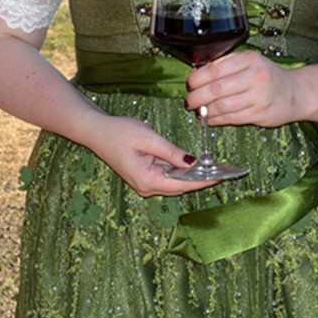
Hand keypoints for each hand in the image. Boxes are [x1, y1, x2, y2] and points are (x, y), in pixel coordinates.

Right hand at [85, 115, 221, 197]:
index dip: (203, 181)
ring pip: (174, 182)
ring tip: (212, 166)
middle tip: (222, 170)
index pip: (182, 185)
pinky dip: (179, 170)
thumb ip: (171, 151)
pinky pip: (166, 175)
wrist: (96, 131)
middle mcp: (146, 186)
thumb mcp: (148, 138)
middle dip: (200, 179)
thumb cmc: (119, 132)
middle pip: (180, 186)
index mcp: (146, 180)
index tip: (221, 177)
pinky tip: (192, 163)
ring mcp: (144, 183)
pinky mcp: (144, 175)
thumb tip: (192, 162)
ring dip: (191, 175)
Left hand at [184, 50, 299, 127]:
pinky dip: (216, 119)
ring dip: (205, 110)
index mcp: (249, 59)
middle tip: (189, 101)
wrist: (295, 92)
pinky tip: (210, 118)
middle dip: (197, 97)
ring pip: (222, 106)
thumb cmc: (267, 76)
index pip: (214, 69)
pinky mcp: (260, 114)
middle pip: (216, 88)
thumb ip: (226, 65)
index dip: (197, 79)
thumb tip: (197, 75)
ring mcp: (258, 96)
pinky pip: (231, 118)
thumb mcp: (249, 62)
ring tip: (198, 110)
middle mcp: (255, 76)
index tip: (190, 84)